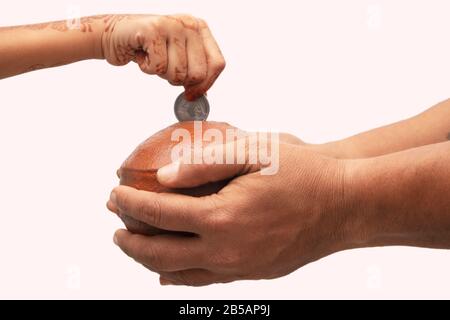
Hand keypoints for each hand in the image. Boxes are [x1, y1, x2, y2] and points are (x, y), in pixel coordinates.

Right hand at [101, 14, 224, 99]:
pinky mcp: (153, 30)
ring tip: (152, 58)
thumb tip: (203, 95)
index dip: (206, 84)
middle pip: (197, 73)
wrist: (113, 36)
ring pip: (177, 73)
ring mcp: (172, 25)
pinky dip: (147, 68)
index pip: (217, 64)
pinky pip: (158, 67)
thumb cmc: (147, 48)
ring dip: (161, 74)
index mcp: (200, 29)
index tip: (191, 95)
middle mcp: (189, 24)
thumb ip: (193, 70)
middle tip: (164, 68)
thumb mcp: (177, 56)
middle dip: (179, 80)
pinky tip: (142, 55)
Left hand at [107, 140, 356, 285]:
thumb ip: (205, 162)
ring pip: (179, 273)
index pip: (159, 213)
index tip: (113, 195)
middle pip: (160, 253)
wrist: (346, 205)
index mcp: (223, 218)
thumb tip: (164, 177)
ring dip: (149, 260)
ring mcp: (241, 267)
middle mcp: (227, 251)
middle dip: (129, 240)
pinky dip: (179, 275)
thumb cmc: (304, 173)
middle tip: (114, 227)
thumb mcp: (255, 151)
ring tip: (134, 246)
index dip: (130, 204)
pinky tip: (169, 270)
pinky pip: (205, 281)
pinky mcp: (254, 274)